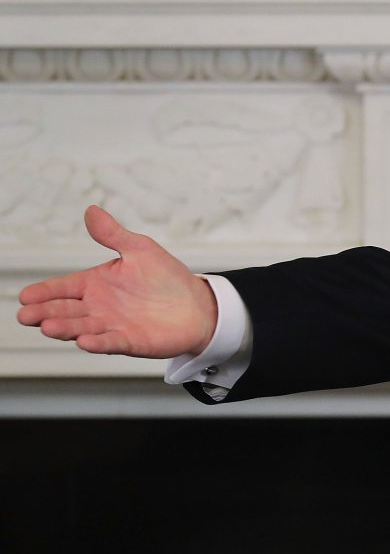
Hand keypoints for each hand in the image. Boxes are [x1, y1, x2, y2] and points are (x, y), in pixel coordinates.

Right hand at [17, 206, 217, 357]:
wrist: (198, 305)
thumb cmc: (167, 278)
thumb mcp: (140, 250)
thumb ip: (113, 235)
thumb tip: (91, 211)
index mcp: (97, 284)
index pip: (64, 287)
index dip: (45, 292)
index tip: (26, 296)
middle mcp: (99, 307)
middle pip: (66, 310)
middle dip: (45, 313)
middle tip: (26, 315)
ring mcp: (113, 326)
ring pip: (83, 327)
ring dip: (66, 328)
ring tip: (48, 327)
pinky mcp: (130, 341)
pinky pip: (111, 342)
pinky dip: (98, 343)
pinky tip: (84, 342)